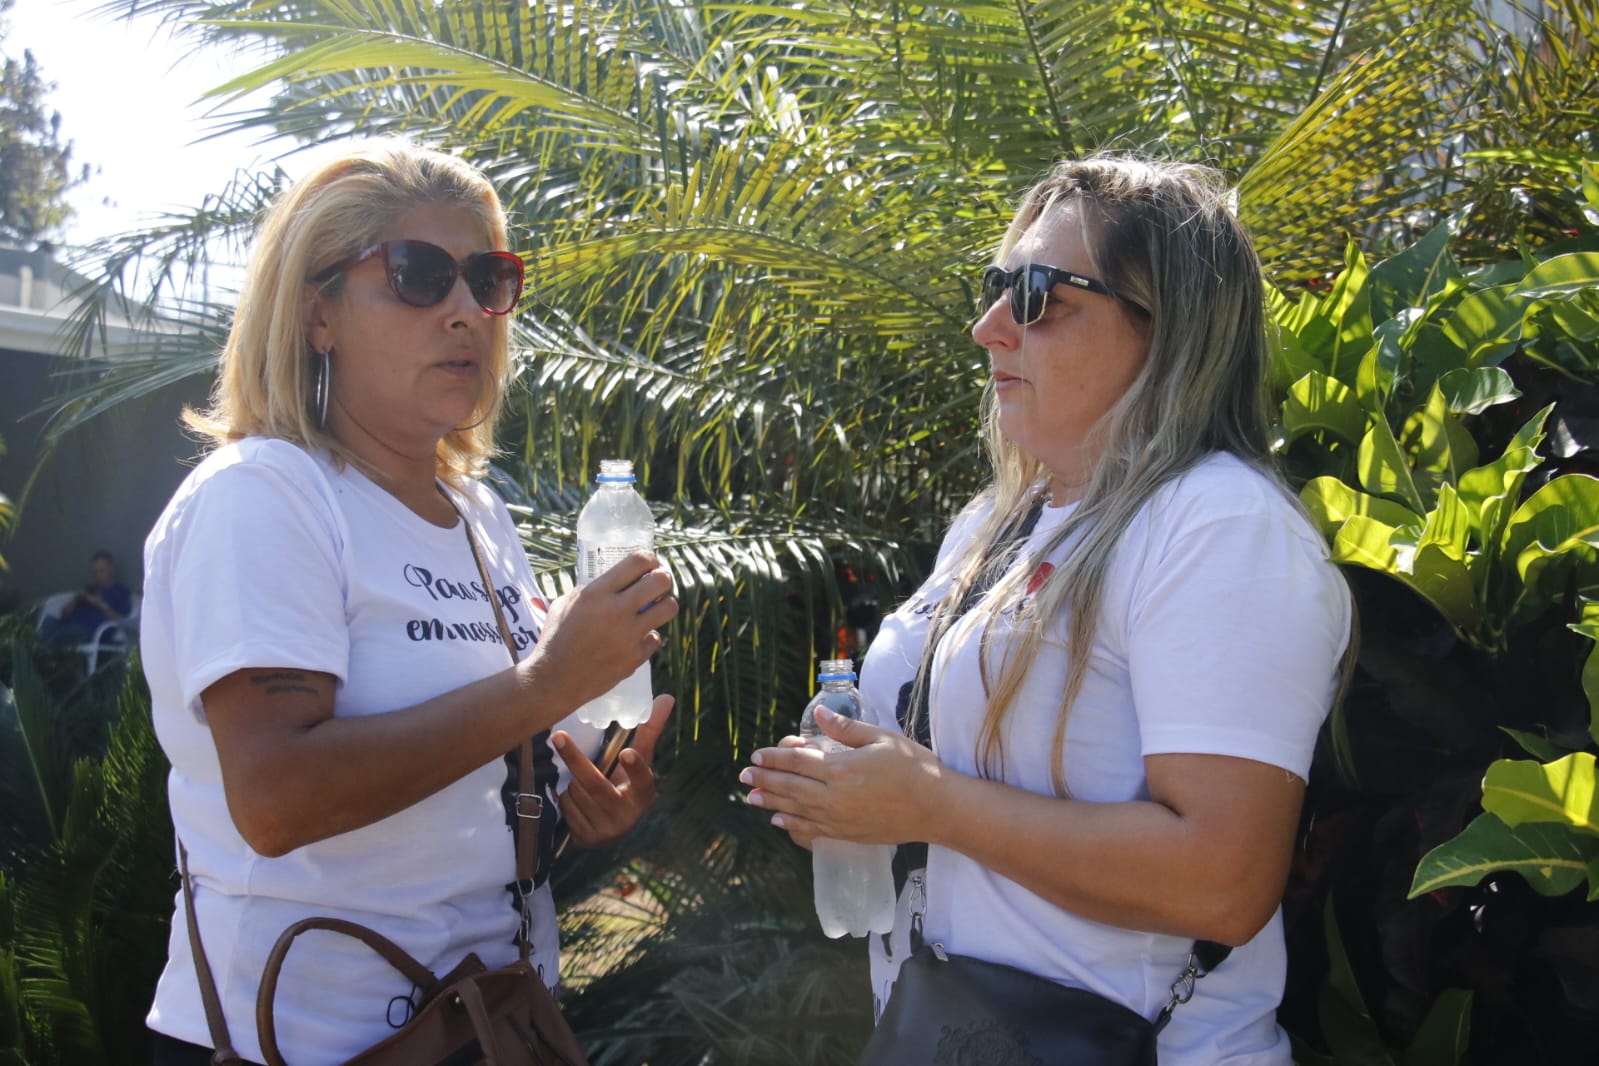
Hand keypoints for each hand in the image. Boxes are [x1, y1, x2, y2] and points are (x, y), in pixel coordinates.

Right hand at [528, 551, 676, 707]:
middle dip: (662, 579)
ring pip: (669, 608)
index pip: (638, 561)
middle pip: (661, 581)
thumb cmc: (555, 638)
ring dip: (663, 605)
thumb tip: (612, 581)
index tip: (651, 563)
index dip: (650, 558)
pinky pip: (655, 638)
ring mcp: (629, 635)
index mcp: (597, 593)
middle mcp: (616, 610)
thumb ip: (590, 590)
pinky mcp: (635, 657)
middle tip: (656, 584)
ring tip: (653, 608)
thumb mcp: (565, 604)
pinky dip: (647, 637)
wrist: (555, 680)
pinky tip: (635, 638)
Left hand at [554, 693, 673, 846]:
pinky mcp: (586, 838)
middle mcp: (626, 815)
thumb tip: (667, 697)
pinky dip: (566, 797)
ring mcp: (605, 829)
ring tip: (584, 783)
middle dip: (575, 759)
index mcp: (643, 794)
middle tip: (558, 736)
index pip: (642, 780)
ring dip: (572, 780)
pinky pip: (566, 806)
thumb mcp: (640, 763)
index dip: (635, 768)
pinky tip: (577, 802)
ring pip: (576, 792)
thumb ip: (649, 732)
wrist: (613, 830)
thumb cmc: (627, 785)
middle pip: (594, 784)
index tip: (626, 753)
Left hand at [740, 707, 944, 847]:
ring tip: (752, 798)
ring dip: (771, 803)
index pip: (797, 762)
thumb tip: (818, 713)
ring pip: (796, 810)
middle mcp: (834, 797)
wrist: (937, 808)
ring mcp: (839, 819)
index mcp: (841, 769)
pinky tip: (781, 821)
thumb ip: (846, 729)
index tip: (756, 756)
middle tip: (743, 777)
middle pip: (790, 787)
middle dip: (764, 780)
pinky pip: (812, 831)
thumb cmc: (914, 768)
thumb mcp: (882, 738)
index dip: (774, 758)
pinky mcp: (847, 834)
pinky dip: (792, 825)